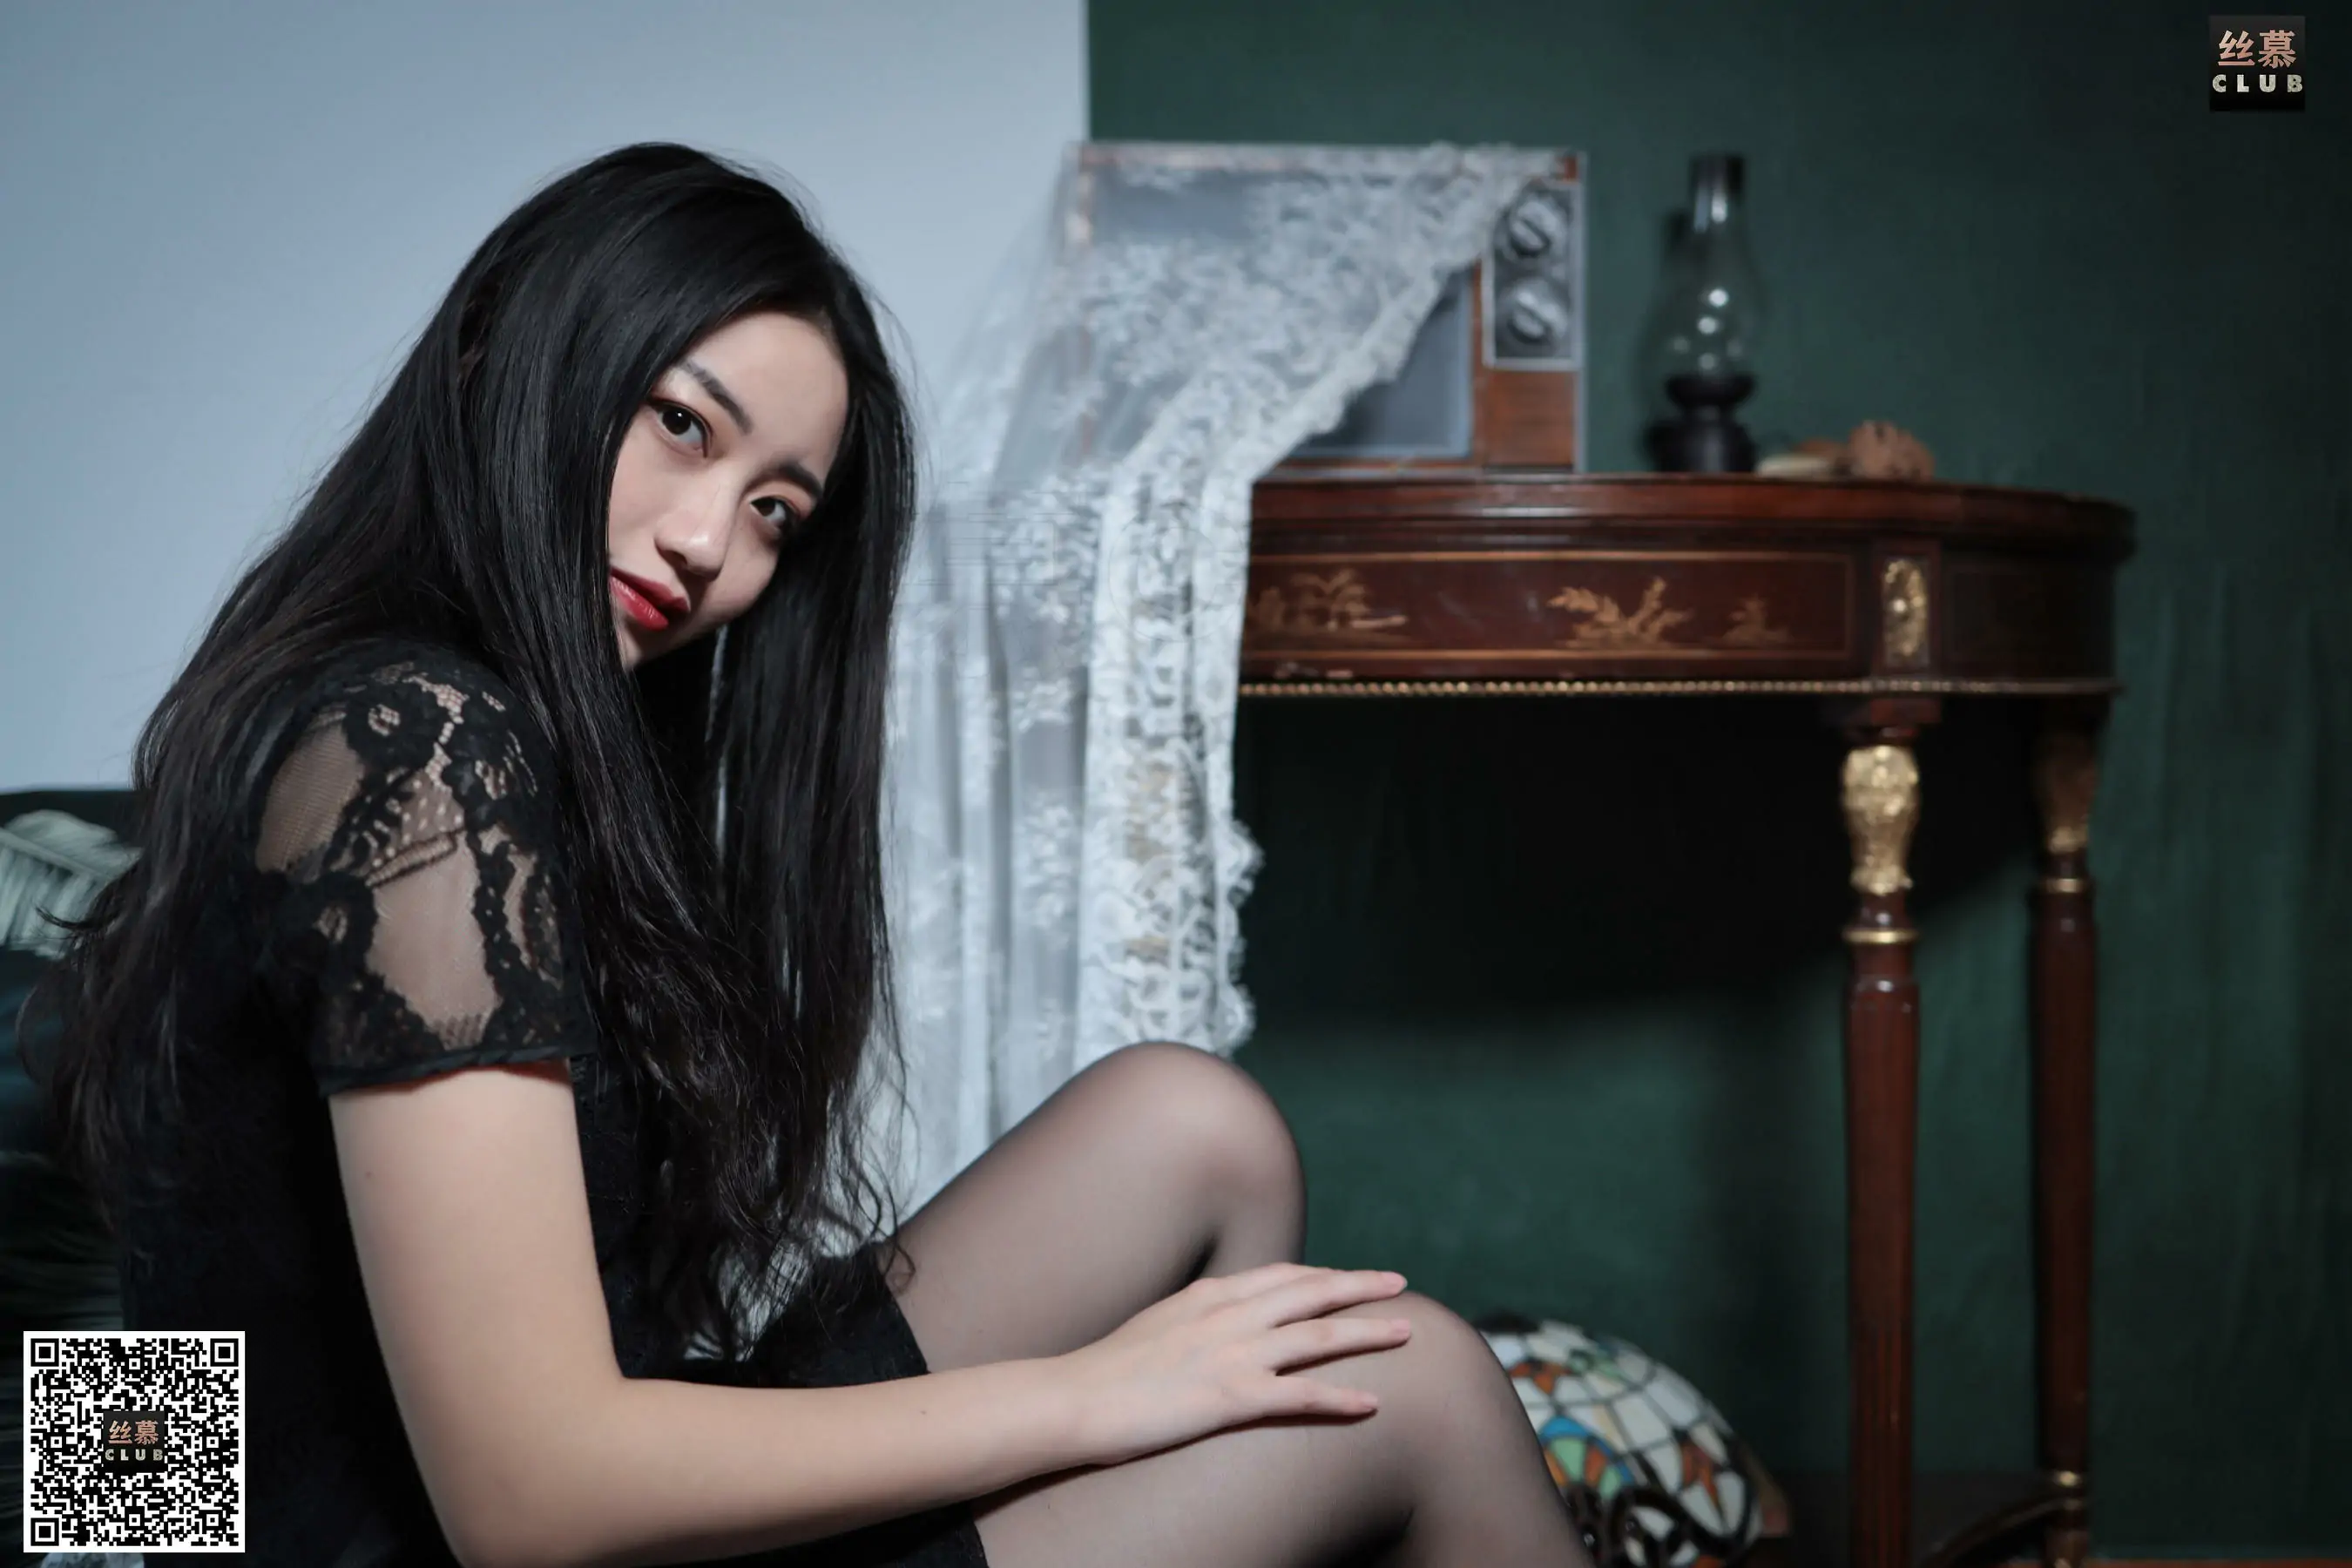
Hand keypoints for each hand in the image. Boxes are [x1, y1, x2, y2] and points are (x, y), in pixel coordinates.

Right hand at [1051, 1261, 1413, 1465]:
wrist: (1077, 1397)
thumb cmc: (1107, 1370)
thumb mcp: (1158, 1323)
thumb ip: (1195, 1317)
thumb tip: (1217, 1317)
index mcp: (1211, 1296)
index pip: (1282, 1275)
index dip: (1324, 1274)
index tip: (1352, 1275)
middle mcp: (1230, 1315)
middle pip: (1312, 1292)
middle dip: (1360, 1287)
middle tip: (1398, 1284)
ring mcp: (1234, 1354)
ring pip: (1319, 1335)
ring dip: (1368, 1332)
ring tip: (1406, 1331)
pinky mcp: (1233, 1397)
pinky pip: (1301, 1395)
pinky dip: (1341, 1398)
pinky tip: (1371, 1404)